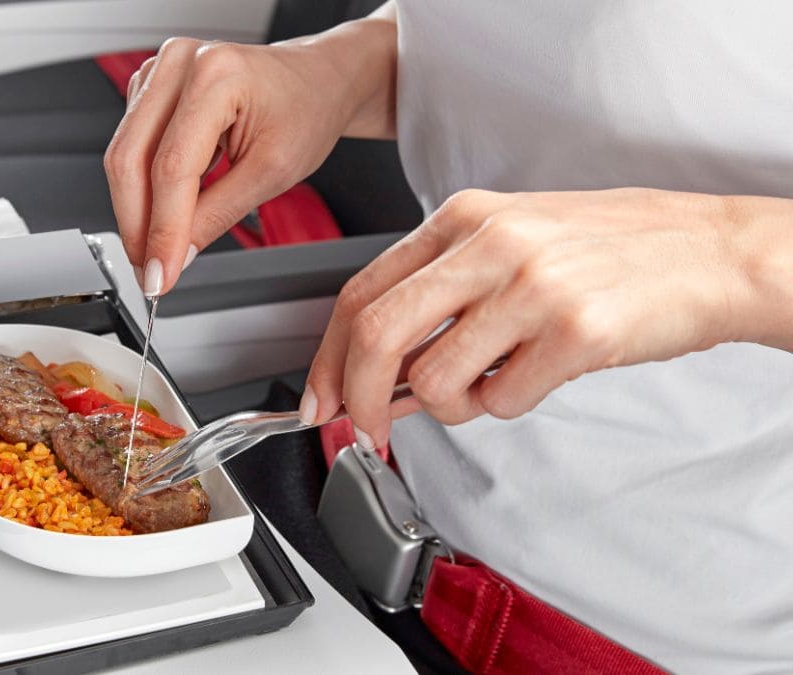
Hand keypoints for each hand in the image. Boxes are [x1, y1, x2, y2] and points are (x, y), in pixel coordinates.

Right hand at [103, 15, 398, 295]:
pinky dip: (142, 189)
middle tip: (149, 272)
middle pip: (131, 159)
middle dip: (137, 226)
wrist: (315, 81)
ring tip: (157, 250)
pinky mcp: (152, 88)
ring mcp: (161, 72)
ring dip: (135, 211)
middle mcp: (180, 64)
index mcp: (217, 75)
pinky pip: (131, 147)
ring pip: (124, 156)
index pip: (171, 167)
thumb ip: (217, 215)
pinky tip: (162, 212)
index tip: (160, 275)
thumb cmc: (306, 110)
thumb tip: (175, 254)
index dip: (161, 229)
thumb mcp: (273, 173)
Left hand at [299, 188, 765, 448]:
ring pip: (438, 380)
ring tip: (491, 385)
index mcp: (462, 219)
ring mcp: (534, 286)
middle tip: (367, 431)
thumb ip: (438, 301)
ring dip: (451, 407)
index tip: (321, 400)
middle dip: (359, 400)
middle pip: (379, 336)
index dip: (327, 359)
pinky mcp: (577, 332)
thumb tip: (379, 376)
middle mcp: (491, 244)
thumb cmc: (608, 250)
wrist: (711, 251)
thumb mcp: (509, 247)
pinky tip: (538, 375)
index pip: (360, 294)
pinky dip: (507, 405)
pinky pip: (503, 401)